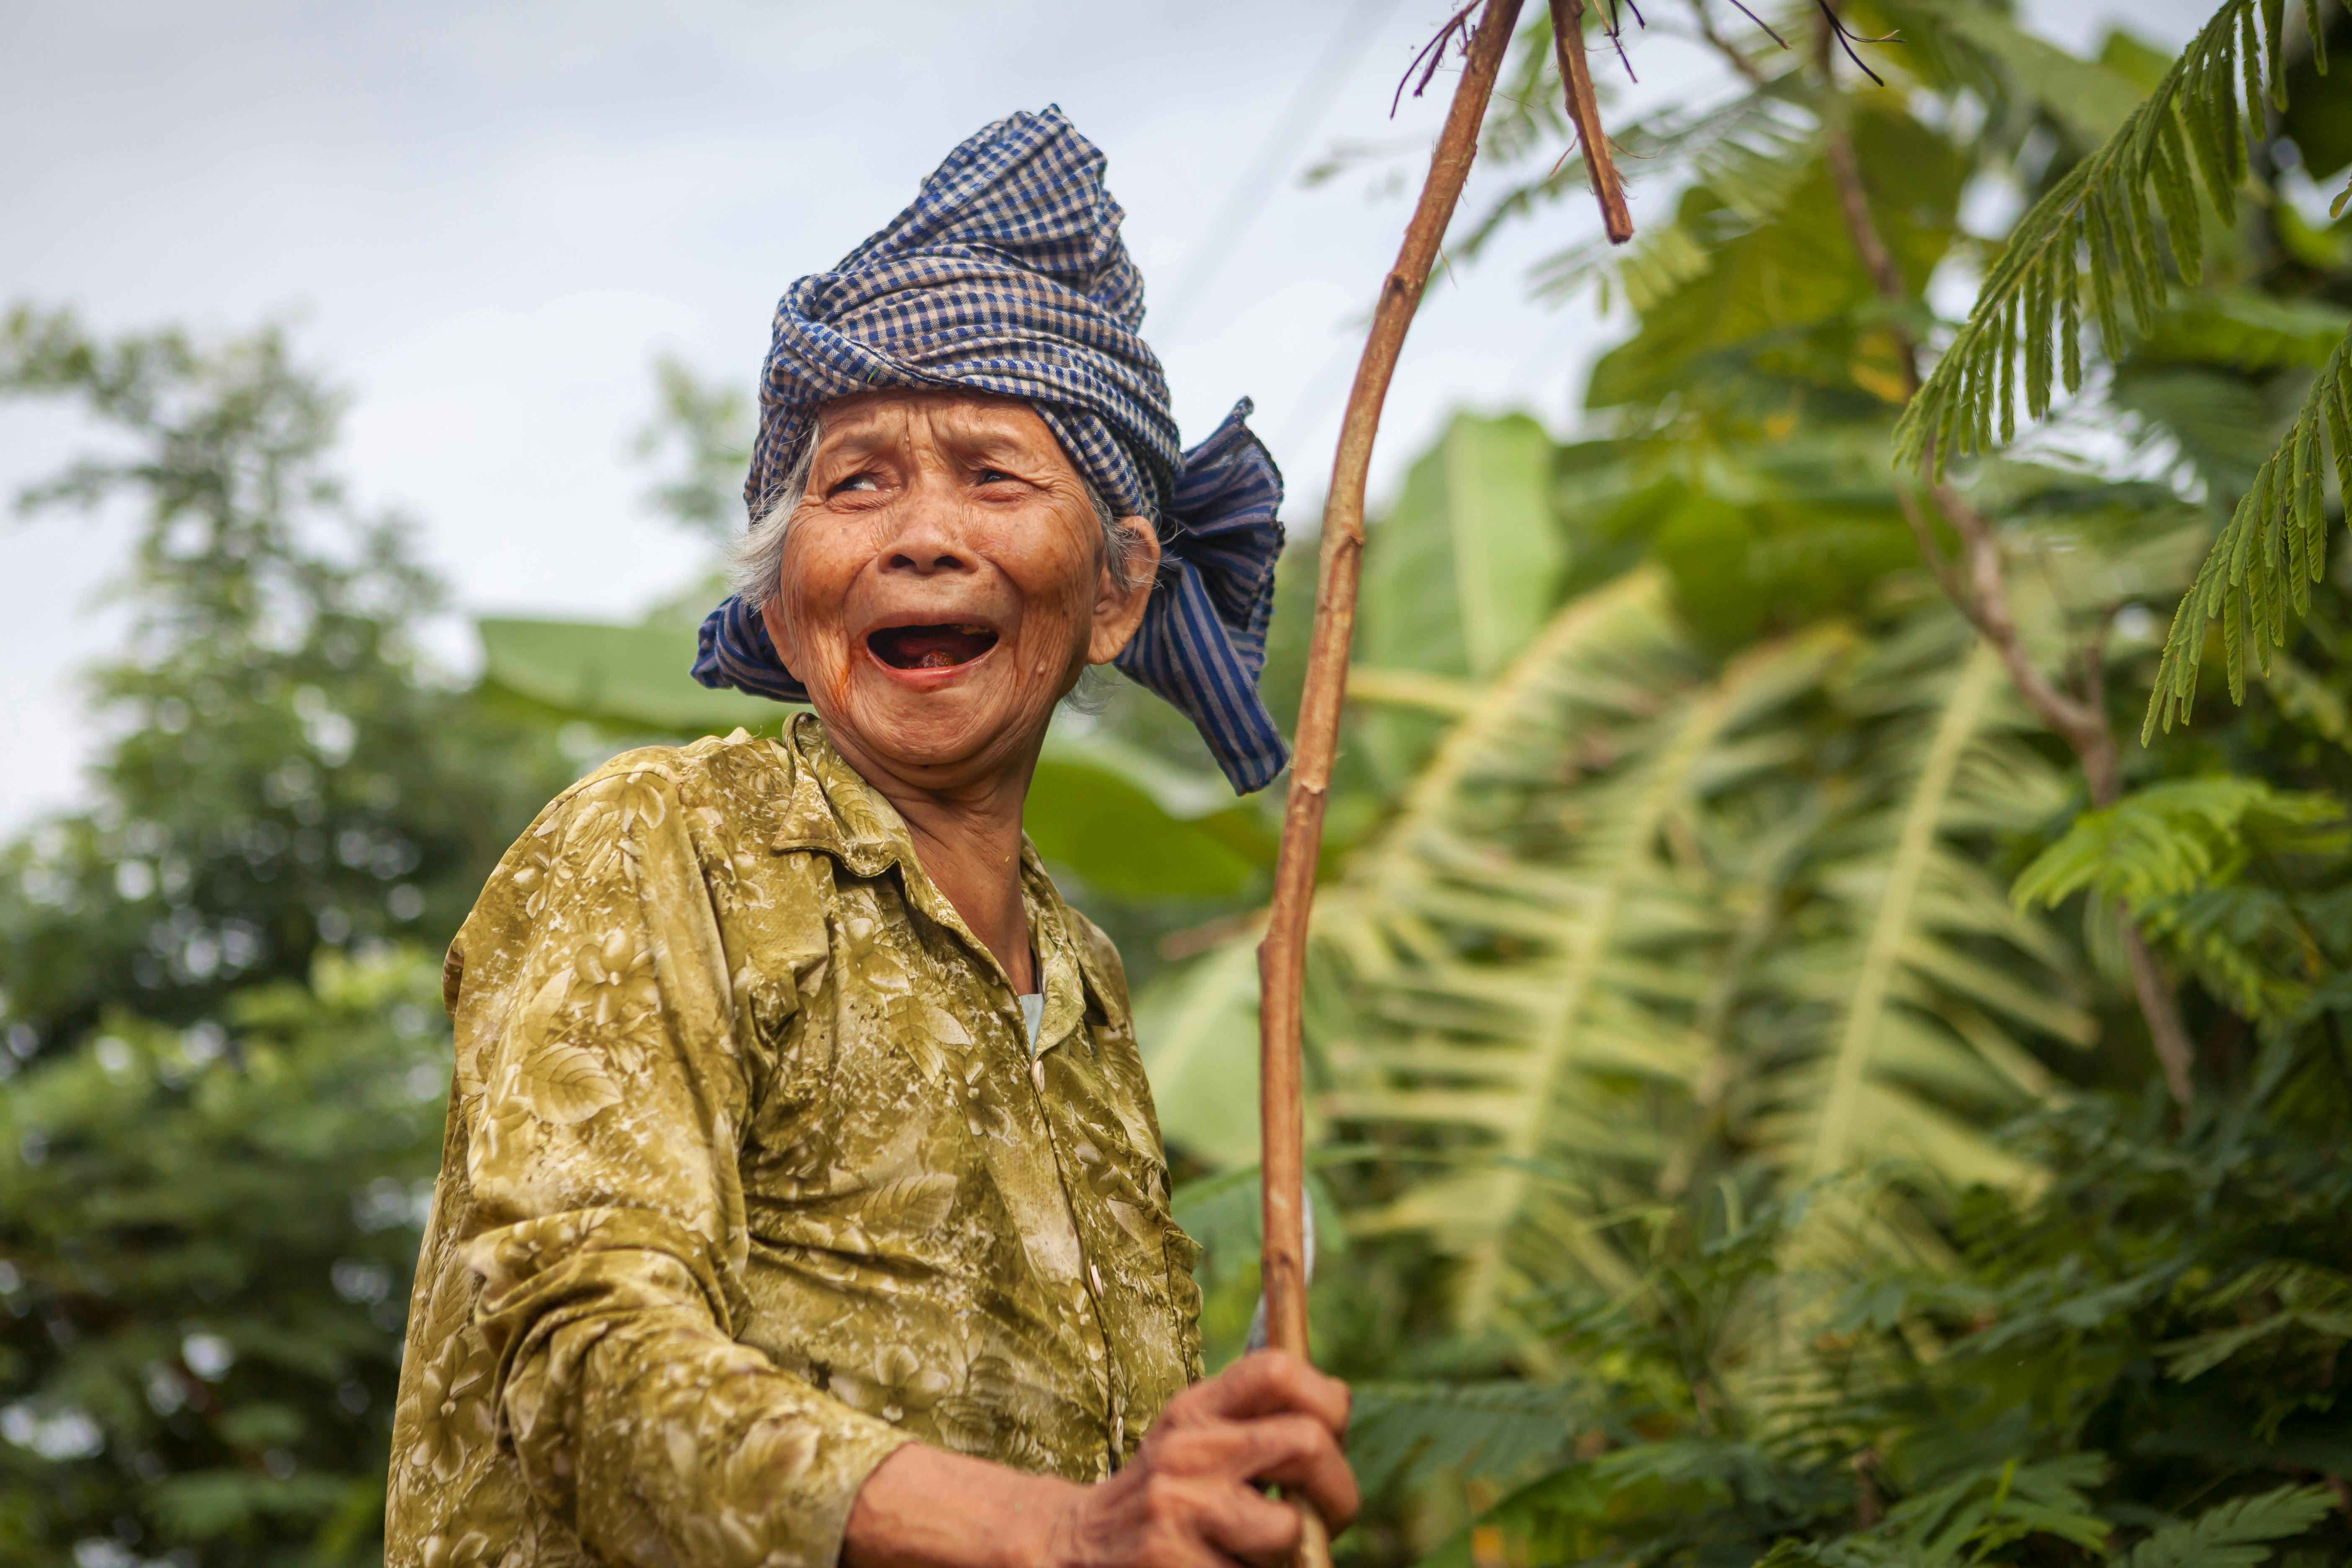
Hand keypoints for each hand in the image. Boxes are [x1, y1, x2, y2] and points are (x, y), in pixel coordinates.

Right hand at [1042, 1351, 1356, 1567]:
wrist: (1073, 1551)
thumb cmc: (1160, 1500)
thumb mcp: (1192, 1440)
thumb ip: (1254, 1420)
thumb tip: (1340, 1400)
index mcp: (1195, 1410)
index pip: (1278, 1370)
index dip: (1328, 1401)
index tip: (1332, 1437)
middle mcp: (1187, 1450)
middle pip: (1308, 1443)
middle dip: (1339, 1491)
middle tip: (1328, 1517)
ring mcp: (1179, 1508)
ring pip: (1289, 1527)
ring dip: (1293, 1554)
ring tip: (1262, 1556)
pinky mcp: (1174, 1561)